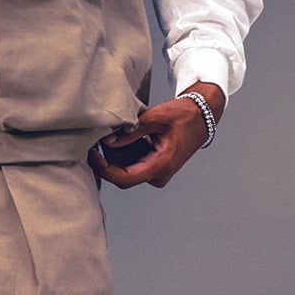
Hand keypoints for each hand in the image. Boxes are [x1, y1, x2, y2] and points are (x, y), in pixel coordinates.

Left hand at [89, 82, 223, 189]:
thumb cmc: (183, 116)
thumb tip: (107, 141)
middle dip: (109, 157)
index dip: (104, 169)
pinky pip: (133, 162)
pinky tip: (126, 134)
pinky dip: (125, 149)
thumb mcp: (156, 118)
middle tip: (103, 135)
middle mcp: (158, 175)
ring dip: (117, 152)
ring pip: (126, 168)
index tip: (92, 154)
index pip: (124, 178)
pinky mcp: (154, 166)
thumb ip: (131, 131)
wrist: (201, 116)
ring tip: (117, 130)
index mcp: (160, 166)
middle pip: (122, 174)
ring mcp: (156, 172)